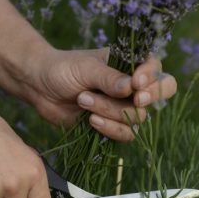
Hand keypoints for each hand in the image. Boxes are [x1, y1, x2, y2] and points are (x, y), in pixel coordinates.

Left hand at [25, 47, 176, 141]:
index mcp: (130, 64)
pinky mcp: (112, 126)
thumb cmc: (64, 68)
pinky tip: (91, 120)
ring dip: (111, 111)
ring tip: (83, 99)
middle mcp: (132, 86)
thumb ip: (109, 78)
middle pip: (158, 95)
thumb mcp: (86, 68)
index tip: (136, 82)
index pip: (157, 70)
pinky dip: (109, 128)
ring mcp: (123, 107)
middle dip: (148, 98)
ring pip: (137, 117)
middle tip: (135, 98)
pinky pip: (125, 134)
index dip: (153, 78)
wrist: (40, 87)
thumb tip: (132, 87)